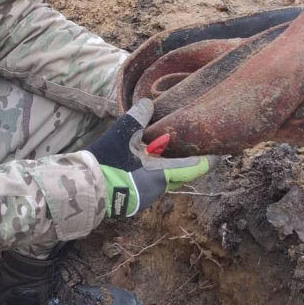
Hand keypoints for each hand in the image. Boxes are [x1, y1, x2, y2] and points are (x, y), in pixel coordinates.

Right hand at [86, 100, 210, 218]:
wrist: (82, 191)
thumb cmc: (106, 163)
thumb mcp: (122, 135)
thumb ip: (137, 116)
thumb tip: (149, 102)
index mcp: (162, 175)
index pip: (195, 168)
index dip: (209, 160)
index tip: (221, 152)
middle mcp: (158, 190)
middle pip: (181, 174)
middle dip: (187, 161)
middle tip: (191, 146)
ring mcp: (145, 199)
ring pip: (165, 180)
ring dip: (167, 167)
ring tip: (165, 152)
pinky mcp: (133, 202)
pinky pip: (151, 185)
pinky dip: (153, 174)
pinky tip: (144, 163)